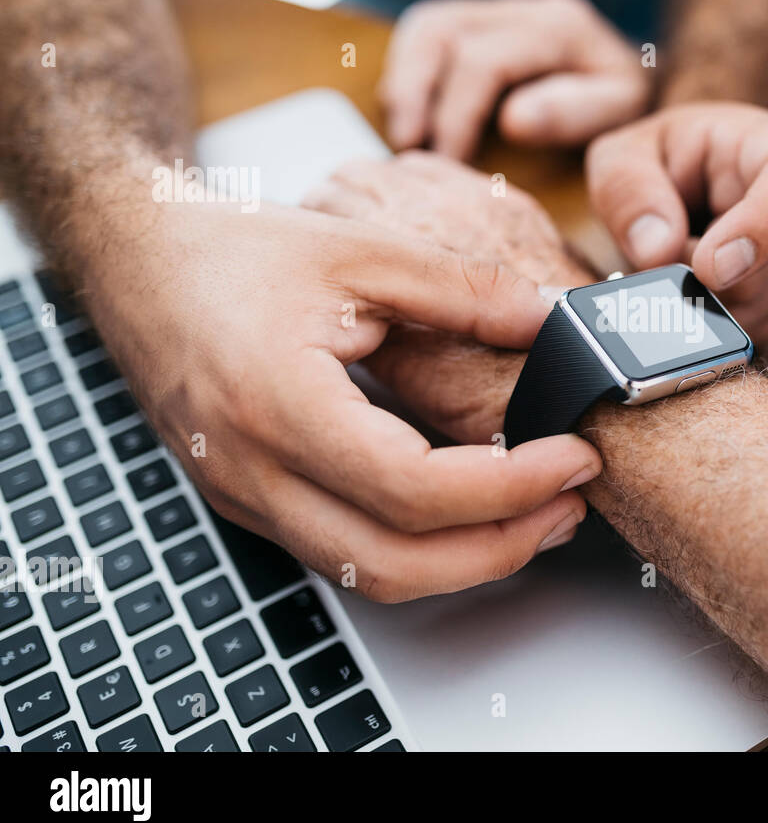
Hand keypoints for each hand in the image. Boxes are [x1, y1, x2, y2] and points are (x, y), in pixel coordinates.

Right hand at [83, 200, 600, 600]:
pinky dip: (417, 548)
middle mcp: (253, 471)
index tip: (573, 457)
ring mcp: (245, 497)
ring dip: (463, 560)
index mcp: (279, 405)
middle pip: (394, 562)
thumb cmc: (236, 250)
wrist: (138, 261)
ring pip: (368, 573)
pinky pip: (343, 553)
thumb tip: (549, 319)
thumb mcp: (360, 249)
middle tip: (571, 504)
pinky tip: (467, 508)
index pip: (413, 490)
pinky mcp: (250, 501)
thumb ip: (464, 288)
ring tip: (536, 514)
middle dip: (500, 547)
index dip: (510, 487)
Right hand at [379, 0, 651, 159]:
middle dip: (414, 93)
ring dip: (403, 81)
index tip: (449, 165)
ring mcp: (500, 5)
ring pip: (426, 25)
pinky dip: (408, 71)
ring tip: (403, 136)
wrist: (645, 69)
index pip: (483, 60)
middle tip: (407, 150)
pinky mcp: (483, 17)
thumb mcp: (621, 111)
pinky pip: (427, 31)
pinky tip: (411, 116)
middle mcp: (524, 5)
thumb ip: (574, 113)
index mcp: (559, 26)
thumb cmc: (631, 100)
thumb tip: (512, 120)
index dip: (456, 115)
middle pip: (440, 30)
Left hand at [585, 102, 767, 344]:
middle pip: (763, 276)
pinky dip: (711, 323)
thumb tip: (657, 251)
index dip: (761, 230)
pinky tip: (700, 286)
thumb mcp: (625, 157)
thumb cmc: (664, 162)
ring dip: (699, 303)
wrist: (687, 189)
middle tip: (663, 248)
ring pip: (752, 315)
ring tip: (684, 259)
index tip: (708, 268)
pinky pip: (751, 335)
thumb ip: (629, 192)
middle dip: (695, 280)